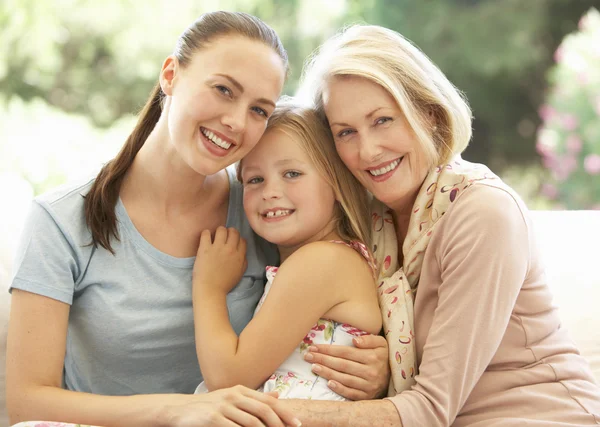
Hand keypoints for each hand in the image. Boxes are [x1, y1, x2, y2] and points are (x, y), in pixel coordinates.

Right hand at [163, 385, 301, 426]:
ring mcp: (223, 407)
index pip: (268, 401)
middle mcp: (234, 396)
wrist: (181, 410)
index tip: (297, 423)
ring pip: (252, 423)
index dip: (285, 413)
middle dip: (279, 424)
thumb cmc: (210, 406)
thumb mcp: (232, 397)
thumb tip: (278, 397)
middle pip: (264, 411)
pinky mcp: (213, 419)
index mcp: (241, 390)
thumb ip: (254, 398)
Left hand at [194, 227, 247, 293]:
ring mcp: (217, 248)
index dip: (238, 239)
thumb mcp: (240, 273)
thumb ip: (243, 261)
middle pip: (233, 231)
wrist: (210, 290)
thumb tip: (242, 253)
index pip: (242, 239)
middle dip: (229, 232)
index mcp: (240, 256)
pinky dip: (206, 233)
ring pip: (221, 229)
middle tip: (224, 238)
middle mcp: (230, 249)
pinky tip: (205, 239)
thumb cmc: (224, 284)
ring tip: (214, 237)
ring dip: (218, 231)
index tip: (232, 242)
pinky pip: (206, 233)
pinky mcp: (205, 249)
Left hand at [304, 334, 389, 399]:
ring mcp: (368, 385)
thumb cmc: (382, 356)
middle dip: (323, 359)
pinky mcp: (367, 396)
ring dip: (327, 372)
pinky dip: (339, 388)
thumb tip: (354, 340)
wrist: (393, 377)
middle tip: (308, 356)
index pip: (345, 352)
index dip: (328, 349)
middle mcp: (370, 371)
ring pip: (344, 378)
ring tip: (314, 367)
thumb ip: (369, 339)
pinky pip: (351, 393)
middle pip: (342, 364)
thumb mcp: (381, 343)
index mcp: (372, 356)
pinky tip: (328, 383)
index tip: (314, 347)